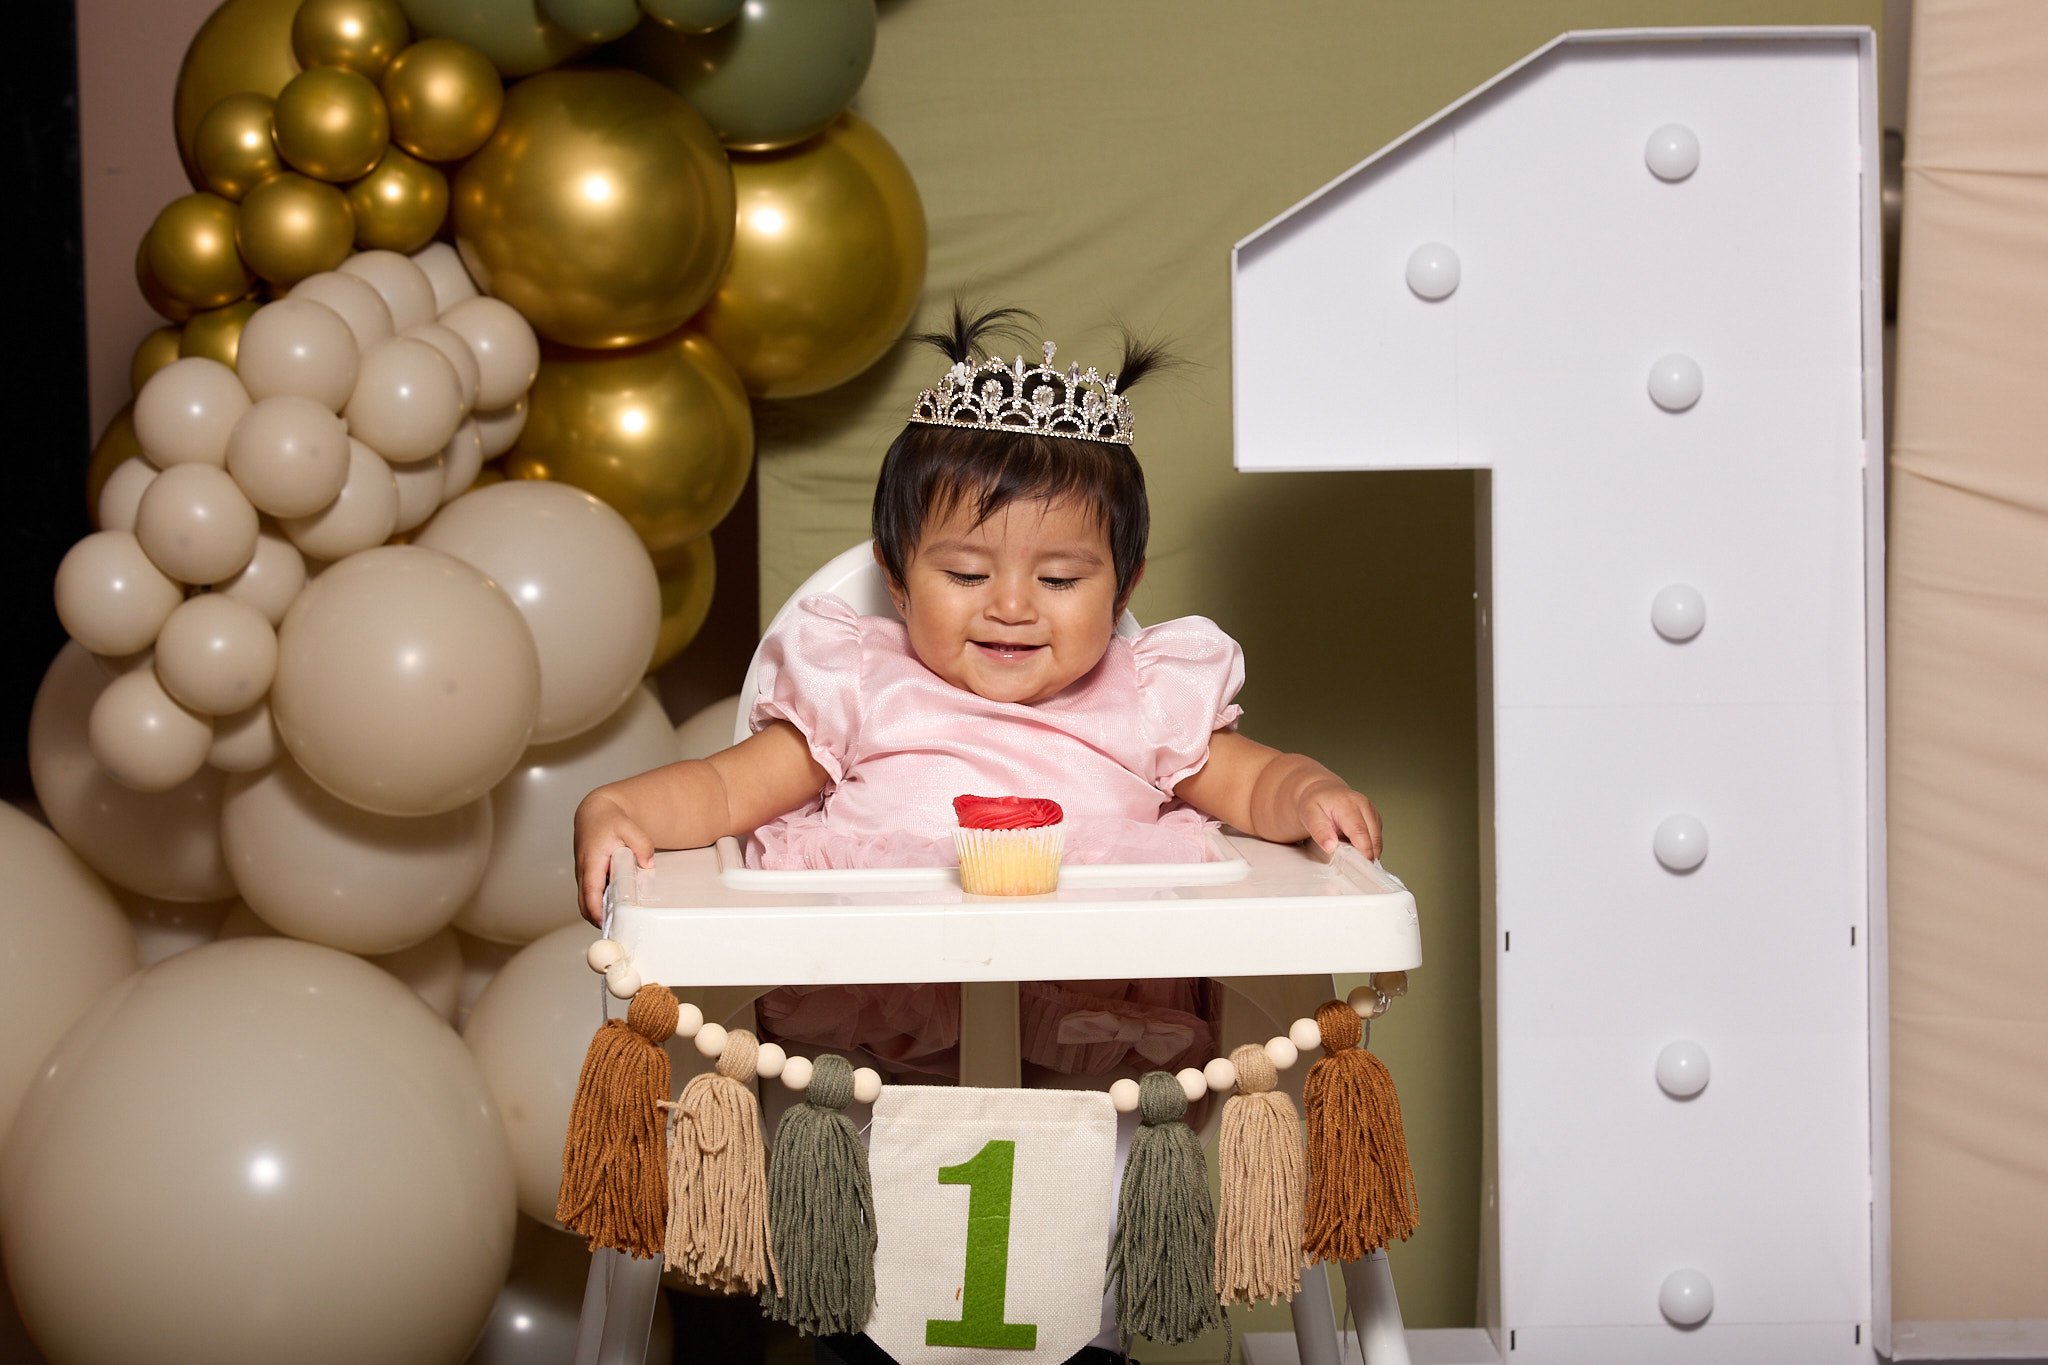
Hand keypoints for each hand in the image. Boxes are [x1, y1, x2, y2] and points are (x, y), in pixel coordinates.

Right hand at [573, 791, 654, 927]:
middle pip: (584, 905)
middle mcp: (584, 872)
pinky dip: (598, 908)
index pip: (590, 891)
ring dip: (598, 916)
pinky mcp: (587, 879)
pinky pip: (590, 898)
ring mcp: (583, 877)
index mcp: (592, 862)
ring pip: (585, 904)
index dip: (596, 910)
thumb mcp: (629, 827)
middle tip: (617, 933)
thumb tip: (648, 864)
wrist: (595, 814)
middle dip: (597, 920)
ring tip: (619, 927)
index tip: (606, 924)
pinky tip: (616, 913)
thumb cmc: (609, 820)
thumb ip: (641, 844)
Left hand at [1296, 778, 1382, 860]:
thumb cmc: (1315, 803)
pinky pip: (1376, 838)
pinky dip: (1369, 847)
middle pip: (1374, 837)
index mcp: (1348, 804)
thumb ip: (1319, 831)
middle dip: (1368, 855)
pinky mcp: (1375, 819)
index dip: (1363, 851)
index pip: (1360, 831)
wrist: (1322, 791)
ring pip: (1377, 839)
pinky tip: (1356, 849)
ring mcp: (1371, 812)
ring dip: (1369, 852)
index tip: (1361, 867)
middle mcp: (1364, 806)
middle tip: (1356, 870)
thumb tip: (1331, 847)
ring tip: (1352, 859)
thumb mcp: (1309, 815)